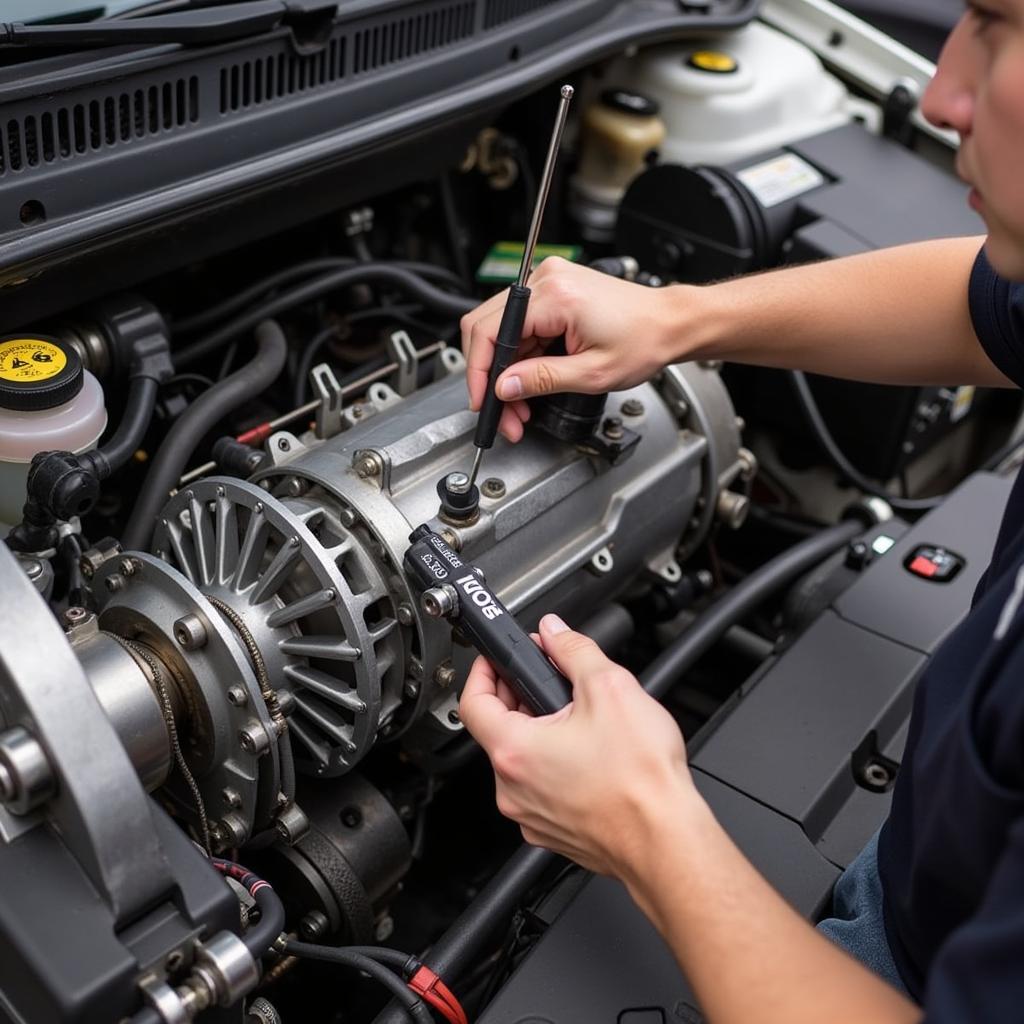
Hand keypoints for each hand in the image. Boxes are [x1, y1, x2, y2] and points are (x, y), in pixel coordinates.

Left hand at [459, 613, 695, 879]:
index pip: (472, 701)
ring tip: (577, 716)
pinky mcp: (553, 832)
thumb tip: (555, 633)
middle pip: (497, 730)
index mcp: (515, 750)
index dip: (483, 672)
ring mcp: (531, 816)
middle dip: (519, 697)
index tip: (497, 660)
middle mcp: (513, 789)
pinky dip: (554, 766)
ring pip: (521, 761)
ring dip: (539, 732)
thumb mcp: (610, 688)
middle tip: (548, 678)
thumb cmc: (641, 781)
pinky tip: (588, 754)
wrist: (667, 840)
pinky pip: (541, 789)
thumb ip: (574, 651)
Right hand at [460, 258, 680, 441]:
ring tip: (520, 405)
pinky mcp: (553, 290)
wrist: (670, 323)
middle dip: (491, 377)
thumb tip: (503, 387)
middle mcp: (547, 280)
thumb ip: (541, 380)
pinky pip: (521, 324)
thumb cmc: (645, 340)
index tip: (483, 401)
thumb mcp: (591, 374)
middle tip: (503, 412)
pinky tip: (530, 381)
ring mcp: (548, 282)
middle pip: (489, 328)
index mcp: (556, 296)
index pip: (492, 331)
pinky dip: (521, 357)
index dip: (481, 373)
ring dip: (506, 370)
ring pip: (503, 330)